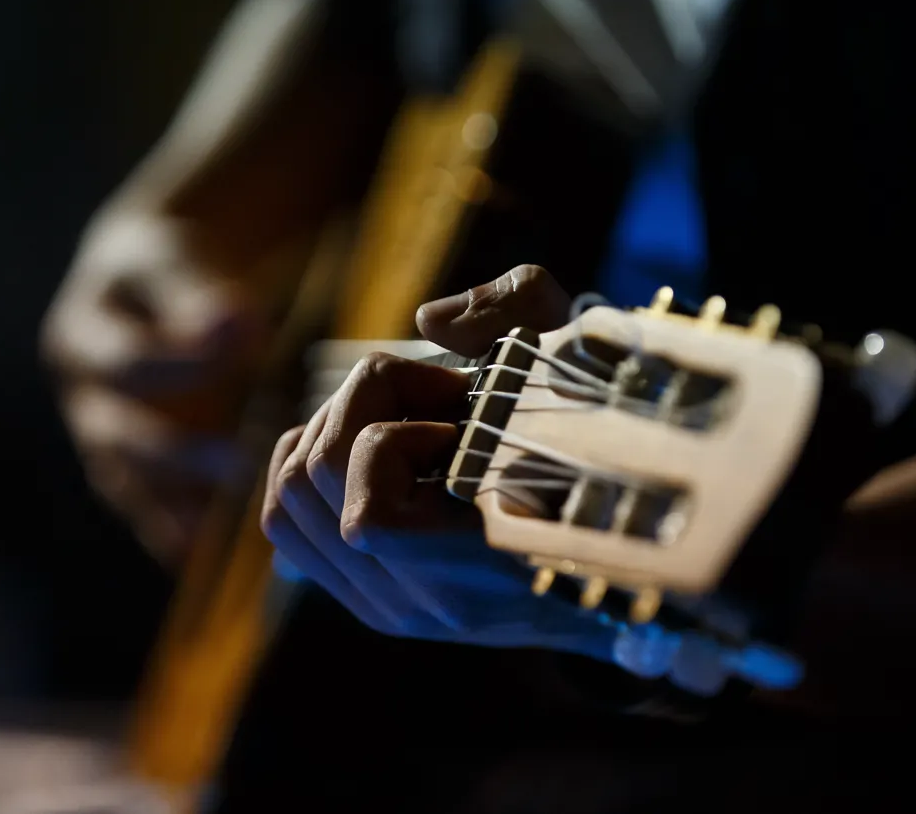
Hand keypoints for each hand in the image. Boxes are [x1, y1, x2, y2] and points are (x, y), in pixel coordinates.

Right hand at [42, 209, 273, 564]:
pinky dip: (170, 530)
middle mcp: (82, 394)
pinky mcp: (127, 466)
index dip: (180, 366)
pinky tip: (201, 554)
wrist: (139, 282)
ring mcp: (101, 436)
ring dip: (175, 506)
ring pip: (128, 482)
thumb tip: (236, 324)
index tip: (244, 364)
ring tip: (222, 530)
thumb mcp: (172, 261)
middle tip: (242, 463)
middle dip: (179, 455)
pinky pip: (144, 505)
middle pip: (119, 437)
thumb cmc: (163, 266)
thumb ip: (195, 293)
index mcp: (83, 335)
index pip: (126, 361)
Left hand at [262, 266, 789, 696]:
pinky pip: (282, 512)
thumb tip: (430, 320)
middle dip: (372, 397)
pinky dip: (310, 454)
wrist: (633, 558)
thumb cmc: (611, 446)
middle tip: (443, 393)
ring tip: (416, 415)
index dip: (397, 431)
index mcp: (483, 567)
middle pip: (318, 472)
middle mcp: (424, 602)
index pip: (369, 517)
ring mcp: (387, 605)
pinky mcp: (363, 597)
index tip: (467, 405)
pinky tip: (378, 443)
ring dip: (343, 421)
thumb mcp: (588, 356)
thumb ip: (520, 310)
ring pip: (290, 486)